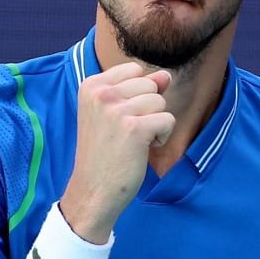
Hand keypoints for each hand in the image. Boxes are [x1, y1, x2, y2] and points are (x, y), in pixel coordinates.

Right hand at [58, 62, 173, 242]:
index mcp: (91, 85)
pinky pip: (168, 120)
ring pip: (160, 102)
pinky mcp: (135, 128)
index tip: (120, 117)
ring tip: (133, 141)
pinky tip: (141, 149)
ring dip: (155, 124)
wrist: (93, 189)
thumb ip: (139, 90)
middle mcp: (102, 93)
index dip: (138, 93)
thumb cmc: (104, 152)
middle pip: (150, 84)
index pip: (134, 69)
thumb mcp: (114, 113)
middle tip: (126, 133)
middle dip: (148, 109)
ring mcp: (117, 109)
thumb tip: (166, 75)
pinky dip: (162, 137)